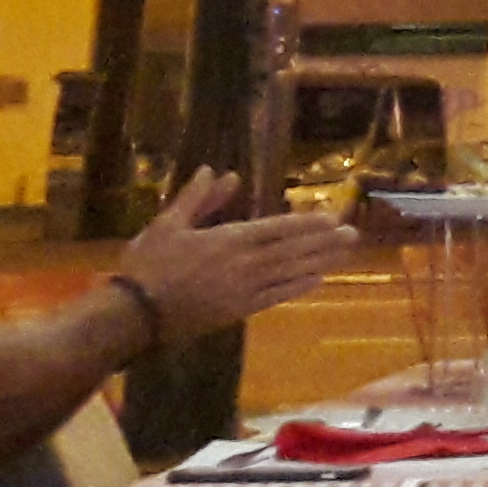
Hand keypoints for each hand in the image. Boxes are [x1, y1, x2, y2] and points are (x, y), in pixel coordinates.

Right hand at [115, 170, 355, 344]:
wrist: (133, 315)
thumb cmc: (147, 265)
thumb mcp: (168, 224)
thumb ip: (198, 198)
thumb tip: (221, 171)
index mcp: (228, 240)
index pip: (277, 229)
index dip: (307, 224)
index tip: (331, 218)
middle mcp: (244, 265)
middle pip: (292, 251)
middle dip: (324, 242)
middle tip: (354, 234)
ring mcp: (244, 290)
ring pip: (290, 273)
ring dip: (320, 262)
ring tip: (346, 254)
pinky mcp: (239, 311)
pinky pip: (276, 297)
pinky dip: (298, 287)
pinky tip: (317, 280)